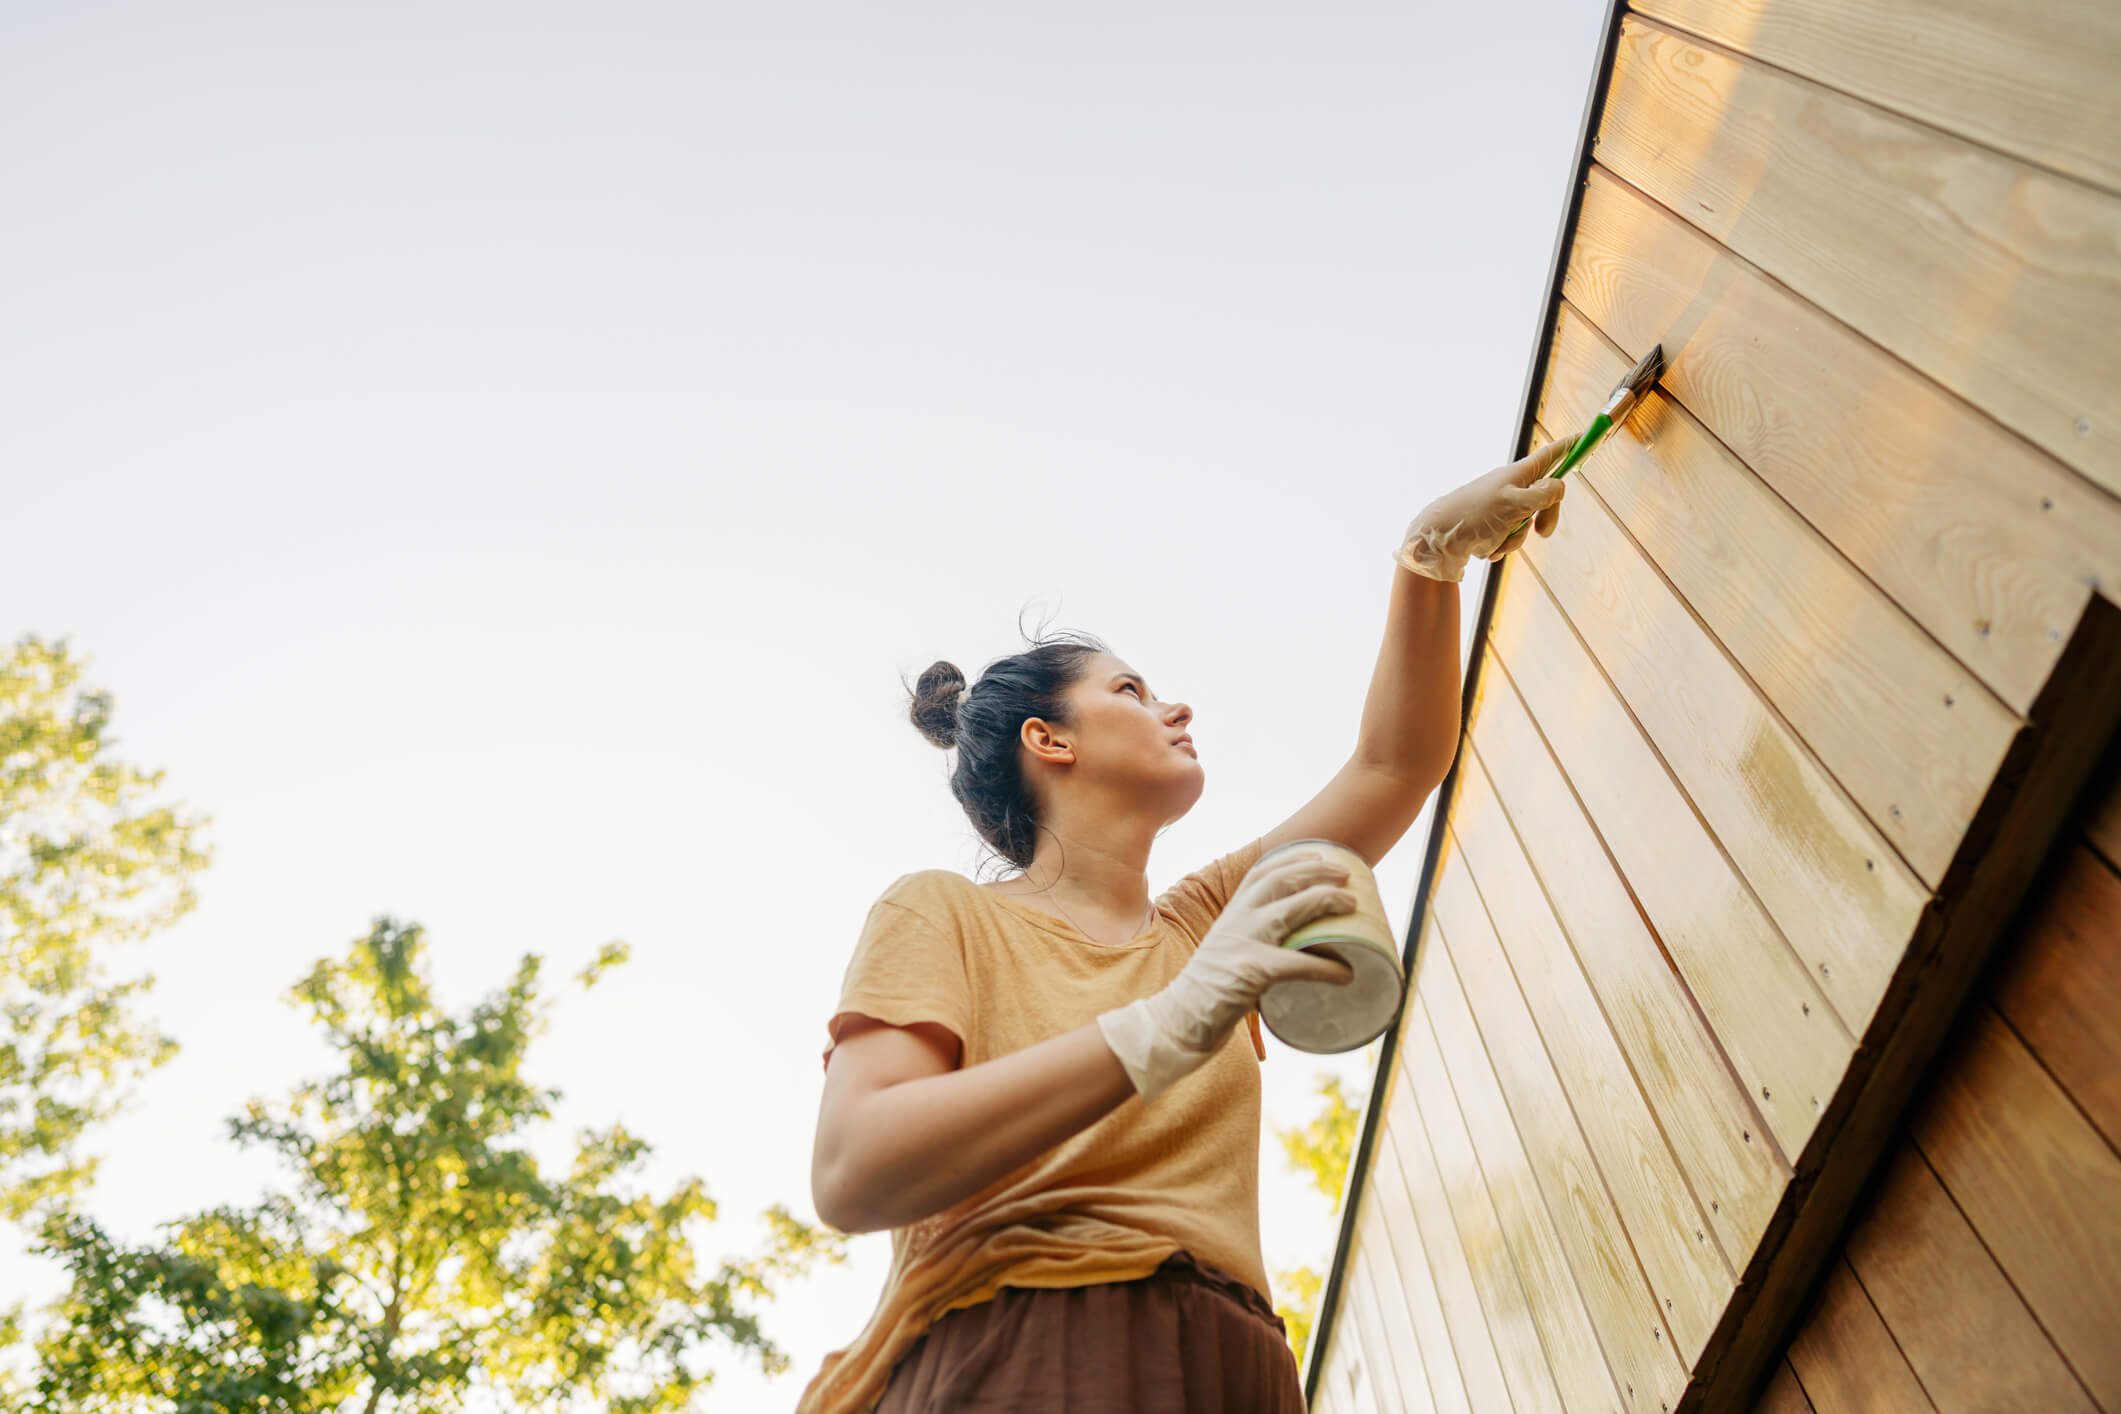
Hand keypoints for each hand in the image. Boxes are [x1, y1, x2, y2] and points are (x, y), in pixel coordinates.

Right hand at [1096, 849, 1356, 1100]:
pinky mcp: (1249, 973)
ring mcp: (1241, 944)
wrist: (1177, 1021)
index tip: (1320, 856)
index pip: (1261, 873)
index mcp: (1231, 916)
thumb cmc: (1209, 993)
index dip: (1293, 859)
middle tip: (1346, 875)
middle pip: (1279, 880)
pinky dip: (1326, 967)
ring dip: (1325, 901)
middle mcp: (1235, 921)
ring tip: (1353, 905)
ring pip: (1290, 909)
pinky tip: (1346, 973)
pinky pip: (1296, 963)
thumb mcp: (1229, 954)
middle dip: (1315, 871)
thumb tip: (1300, 948)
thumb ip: (1256, 944)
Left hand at [1393, 436, 1571, 582]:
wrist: (1433, 540)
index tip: (1584, 437)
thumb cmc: (1473, 517)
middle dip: (1545, 519)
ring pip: (1525, 525)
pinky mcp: (1488, 527)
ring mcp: (1499, 509)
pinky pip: (1507, 539)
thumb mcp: (1515, 503)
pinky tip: (1483, 548)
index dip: (1568, 448)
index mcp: (1516, 475)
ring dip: (1514, 539)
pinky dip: (1499, 547)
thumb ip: (1543, 495)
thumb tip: (1559, 485)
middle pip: (1544, 498)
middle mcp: (1509, 488)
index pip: (1550, 456)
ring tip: (1495, 541)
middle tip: (1542, 534)